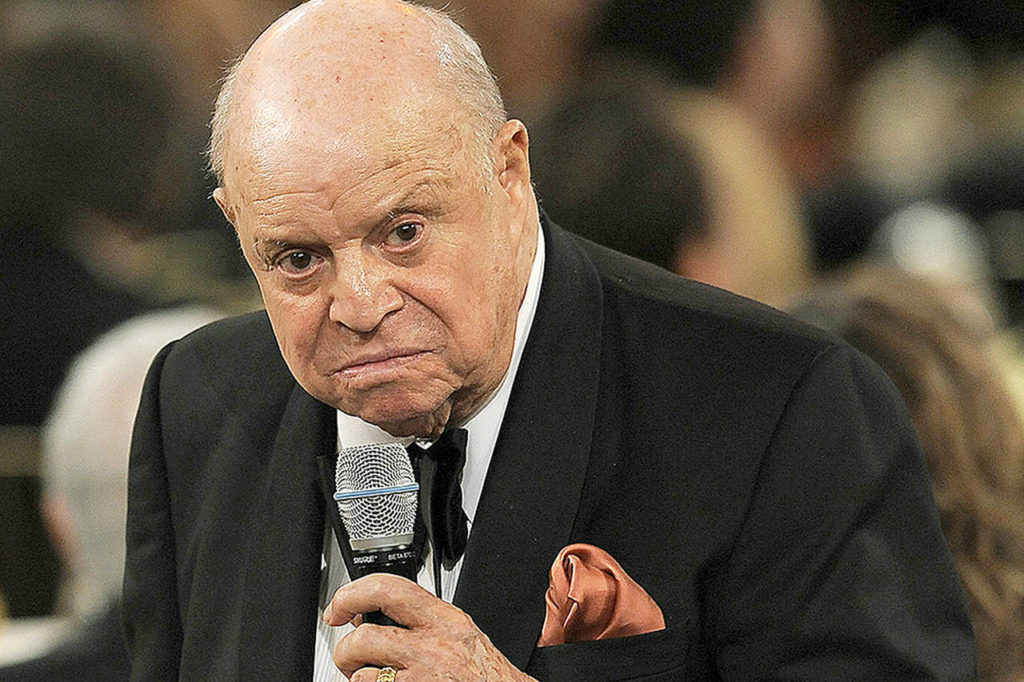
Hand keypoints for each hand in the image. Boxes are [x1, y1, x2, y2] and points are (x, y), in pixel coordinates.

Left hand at [323, 573, 536, 680]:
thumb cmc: (485, 673)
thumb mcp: (460, 632)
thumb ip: (423, 619)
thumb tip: (377, 611)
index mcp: (443, 619)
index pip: (388, 589)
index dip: (352, 594)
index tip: (339, 606)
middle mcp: (431, 646)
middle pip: (366, 635)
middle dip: (346, 644)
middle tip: (346, 650)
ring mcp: (420, 677)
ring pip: (362, 674)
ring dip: (357, 676)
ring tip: (367, 676)